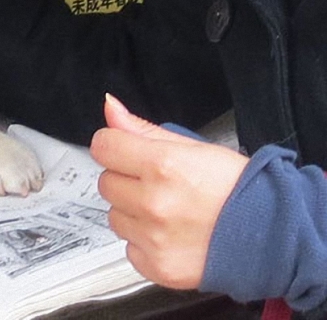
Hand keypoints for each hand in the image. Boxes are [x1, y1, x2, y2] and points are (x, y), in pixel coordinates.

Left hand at [90, 94, 248, 289]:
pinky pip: (128, 246)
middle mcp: (154, 202)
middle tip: (159, 184)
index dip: (114, 145)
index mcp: (163, 165)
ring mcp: (154, 237)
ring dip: (133, 211)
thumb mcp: (192, 146)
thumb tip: (110, 108)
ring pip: (114, 215)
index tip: (126, 151)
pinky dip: (143, 241)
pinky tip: (170, 233)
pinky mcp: (156, 265)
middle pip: (106, 181)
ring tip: (168, 210)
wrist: (270, 235)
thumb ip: (142, 128)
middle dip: (126, 179)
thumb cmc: (236, 188)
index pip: (103, 146)